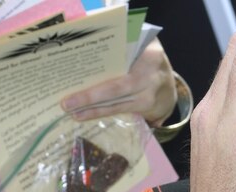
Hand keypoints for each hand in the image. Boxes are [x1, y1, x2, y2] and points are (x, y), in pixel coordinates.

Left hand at [60, 40, 176, 125]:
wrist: (168, 85)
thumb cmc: (145, 59)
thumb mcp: (140, 43)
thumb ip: (122, 38)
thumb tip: (86, 32)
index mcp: (149, 53)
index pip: (123, 57)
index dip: (102, 61)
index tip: (78, 63)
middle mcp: (152, 75)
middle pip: (119, 87)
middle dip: (91, 96)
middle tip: (67, 103)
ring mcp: (152, 94)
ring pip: (119, 103)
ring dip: (93, 109)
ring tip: (71, 111)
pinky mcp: (149, 108)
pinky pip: (121, 110)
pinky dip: (100, 113)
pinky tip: (83, 115)